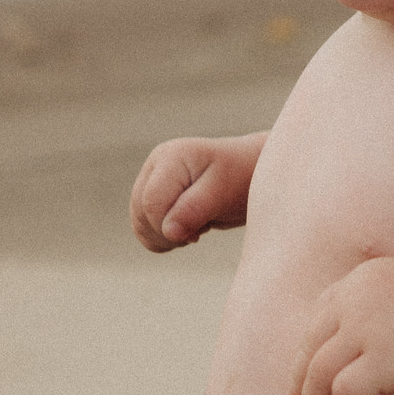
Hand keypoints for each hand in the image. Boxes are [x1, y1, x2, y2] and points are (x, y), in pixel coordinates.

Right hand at [131, 136, 258, 250]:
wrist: (254, 174)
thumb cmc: (244, 178)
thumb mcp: (224, 193)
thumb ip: (194, 209)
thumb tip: (168, 232)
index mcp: (170, 157)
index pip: (151, 203)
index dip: (169, 226)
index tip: (200, 232)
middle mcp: (156, 166)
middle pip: (140, 213)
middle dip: (167, 233)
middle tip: (201, 229)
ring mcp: (153, 180)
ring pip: (139, 222)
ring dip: (166, 236)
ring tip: (197, 226)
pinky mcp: (156, 197)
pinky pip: (145, 227)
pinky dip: (165, 237)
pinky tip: (189, 229)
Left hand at [293, 258, 393, 394]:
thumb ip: (381, 309)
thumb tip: (363, 352)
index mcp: (360, 281)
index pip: (316, 320)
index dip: (306, 355)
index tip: (306, 382)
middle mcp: (355, 301)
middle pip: (308, 350)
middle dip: (301, 388)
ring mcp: (364, 329)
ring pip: (316, 376)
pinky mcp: (380, 359)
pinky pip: (342, 393)